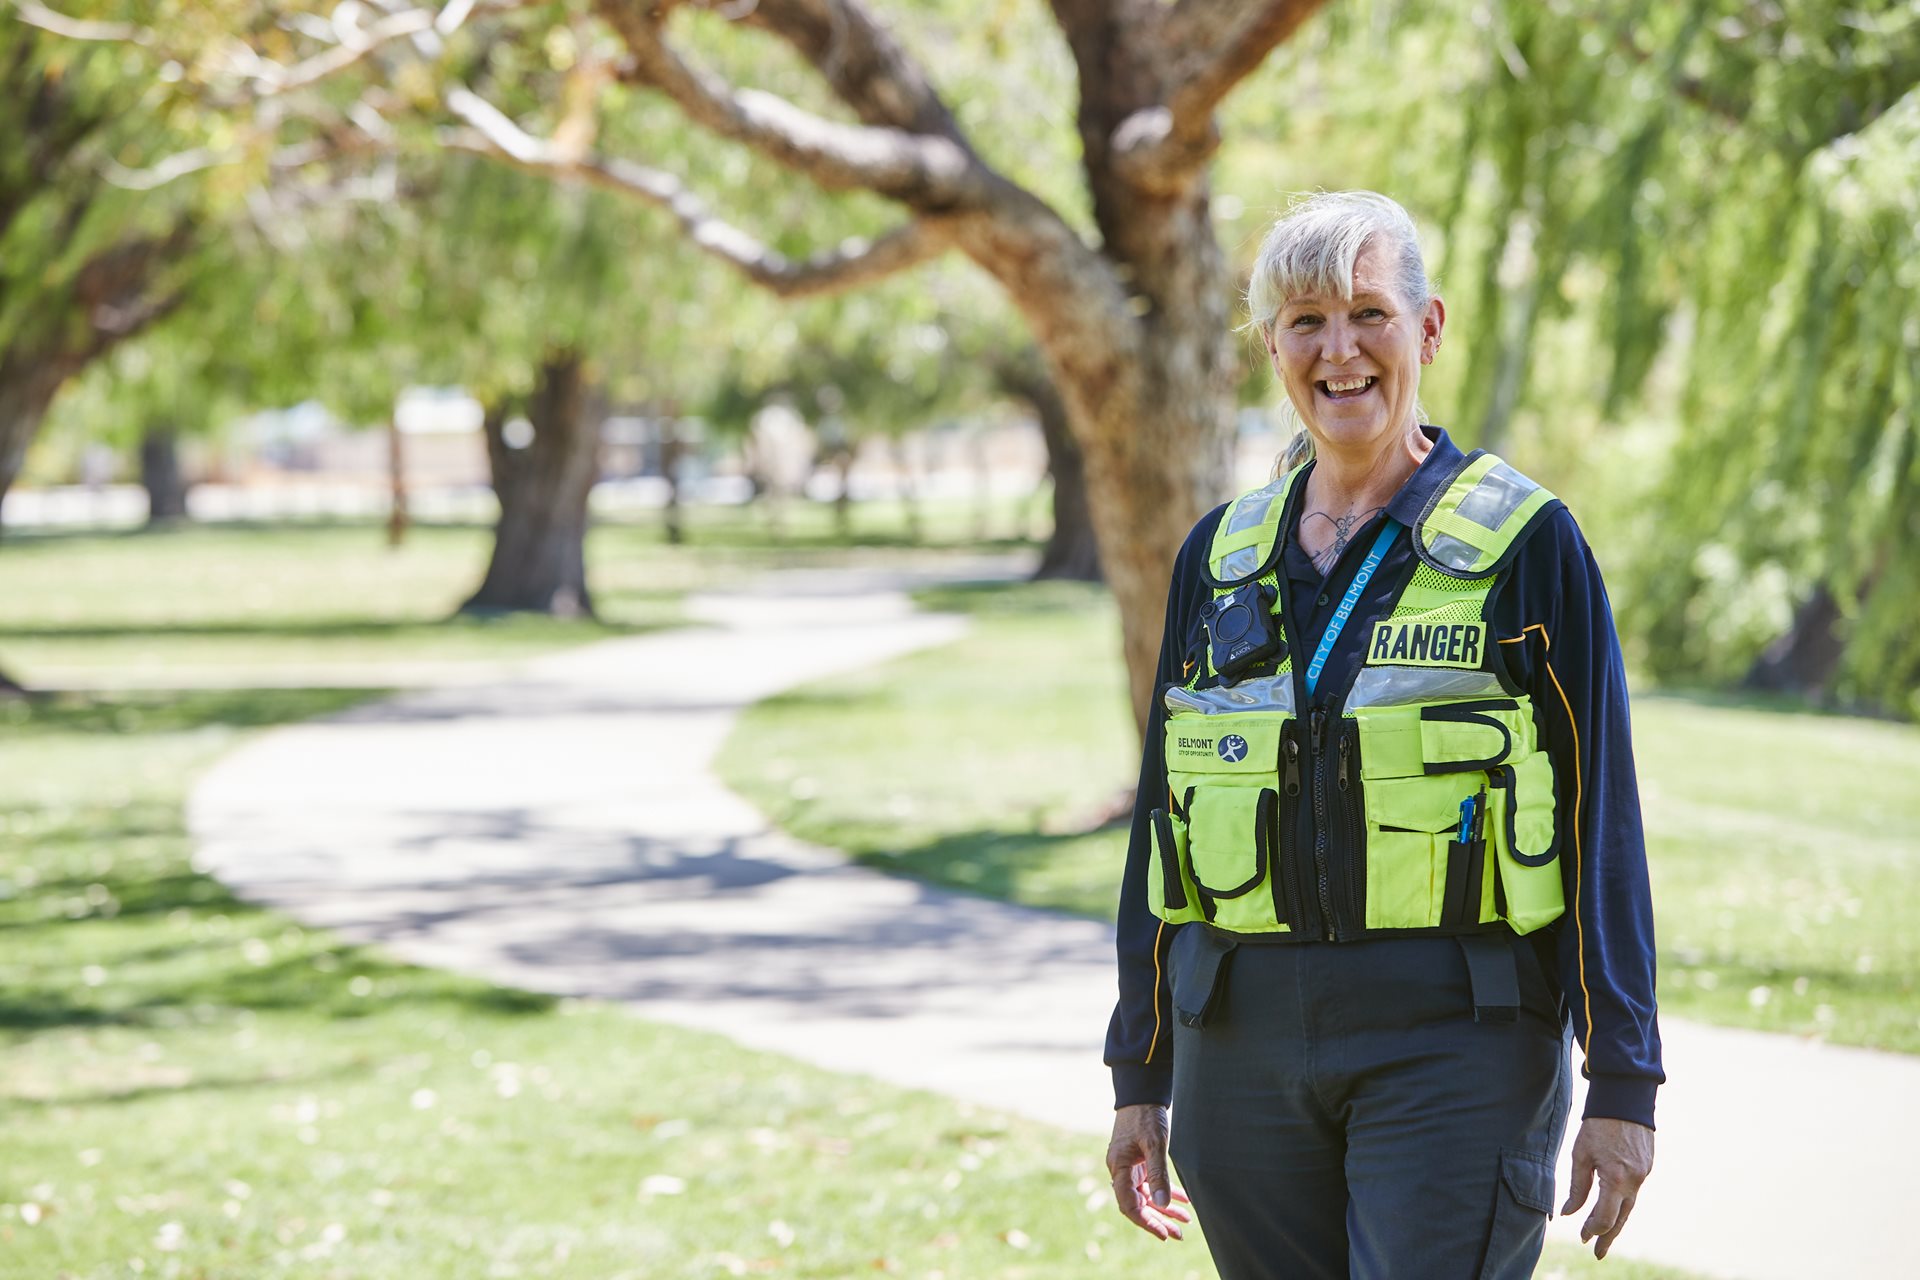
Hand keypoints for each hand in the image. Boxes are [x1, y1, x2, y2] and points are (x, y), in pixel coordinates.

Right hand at [1105, 1103, 1191, 1240]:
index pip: (1129, 1205)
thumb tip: (1162, 1204)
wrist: (1142, 1094)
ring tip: (1185, 1221)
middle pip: (1138, 1204)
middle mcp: (1122, 1171)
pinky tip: (1184, 1201)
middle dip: (1158, 1220)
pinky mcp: (1139, 1162)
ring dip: (1165, 1209)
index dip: (1146, 1222)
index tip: (1164, 1234)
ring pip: (1147, 1196)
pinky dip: (1167, 1192)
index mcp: (1119, 1168)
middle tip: (1178, 1235)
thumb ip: (1158, 1175)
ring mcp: (1130, 1167)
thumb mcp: (1154, 1144)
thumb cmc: (1145, 1117)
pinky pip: (1152, 1184)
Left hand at [1560, 1117, 1654, 1258]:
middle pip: (1621, 1218)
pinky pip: (1634, 1193)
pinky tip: (1614, 1210)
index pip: (1604, 1217)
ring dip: (1616, 1222)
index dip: (1591, 1229)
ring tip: (1604, 1238)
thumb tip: (1568, 1212)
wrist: (1626, 1099)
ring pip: (1629, 1207)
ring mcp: (1644, 1174)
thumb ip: (1577, 1187)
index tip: (1581, 1236)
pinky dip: (1623, 1205)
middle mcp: (1634, 1181)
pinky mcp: (1647, 1167)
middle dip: (1607, 1236)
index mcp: (1617, 1179)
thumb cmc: (1598, 1125)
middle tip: (1597, 1253)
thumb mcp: (1581, 1154)